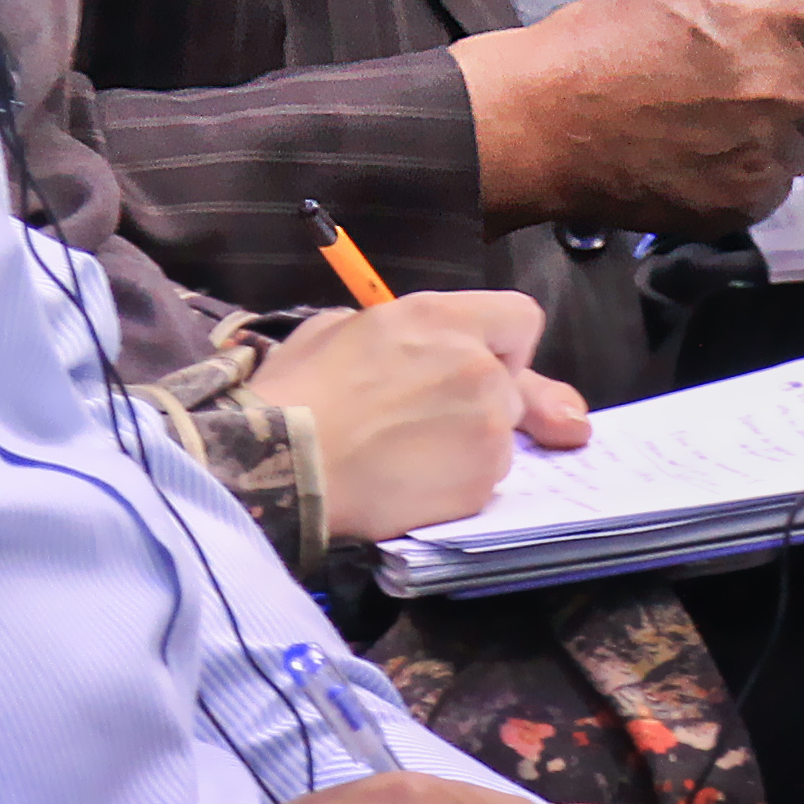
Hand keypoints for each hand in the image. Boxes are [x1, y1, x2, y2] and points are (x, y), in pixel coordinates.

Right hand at [248, 290, 592, 541]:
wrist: (283, 467)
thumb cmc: (294, 393)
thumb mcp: (334, 328)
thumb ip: (392, 328)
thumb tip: (403, 345)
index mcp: (439, 319)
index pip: (520, 318)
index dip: (503, 343)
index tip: (477, 361)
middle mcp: (476, 368)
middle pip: (512, 386)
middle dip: (480, 402)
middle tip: (427, 422)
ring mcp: (485, 430)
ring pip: (500, 438)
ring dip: (469, 446)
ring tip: (407, 457)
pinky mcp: (479, 484)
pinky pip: (483, 481)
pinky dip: (457, 485)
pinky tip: (410, 485)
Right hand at [449, 0, 803, 228]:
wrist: (535, 125)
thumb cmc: (594, 50)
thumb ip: (763, 12)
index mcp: (769, 22)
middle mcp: (780, 90)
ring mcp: (762, 155)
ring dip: (794, 137)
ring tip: (730, 121)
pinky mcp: (740, 205)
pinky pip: (775, 190)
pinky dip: (753, 175)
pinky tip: (704, 155)